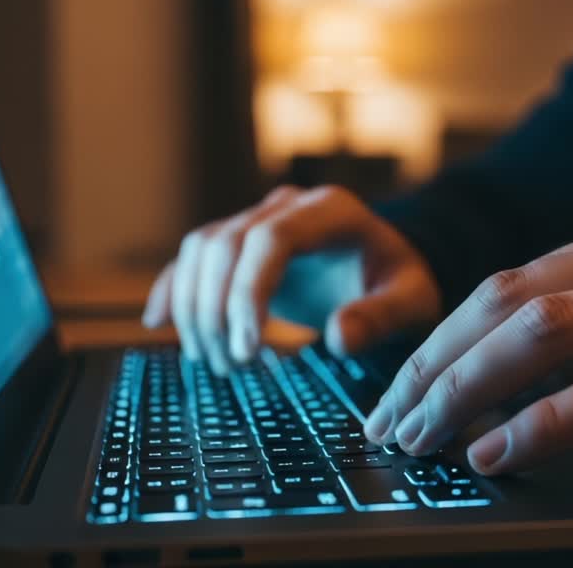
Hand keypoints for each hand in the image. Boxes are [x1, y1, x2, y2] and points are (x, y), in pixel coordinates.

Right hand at [143, 185, 441, 373]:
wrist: (390, 264)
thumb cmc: (402, 282)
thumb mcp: (413, 300)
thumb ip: (382, 316)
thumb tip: (338, 336)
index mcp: (329, 211)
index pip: (270, 238)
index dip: (249, 291)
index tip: (248, 347)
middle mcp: (286, 207)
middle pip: (225, 244)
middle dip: (218, 309)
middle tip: (232, 365)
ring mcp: (258, 219)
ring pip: (202, 249)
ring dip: (196, 308)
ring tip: (217, 362)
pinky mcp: (239, 243)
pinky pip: (194, 258)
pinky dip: (173, 288)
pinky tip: (159, 322)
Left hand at [364, 208, 572, 474]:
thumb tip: (516, 369)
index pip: (510, 280)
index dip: (443, 337)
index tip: (401, 386)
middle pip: (508, 300)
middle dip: (434, 365)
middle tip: (391, 422)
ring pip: (546, 334)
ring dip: (468, 390)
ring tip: (426, 439)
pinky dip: (547, 422)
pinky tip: (503, 450)